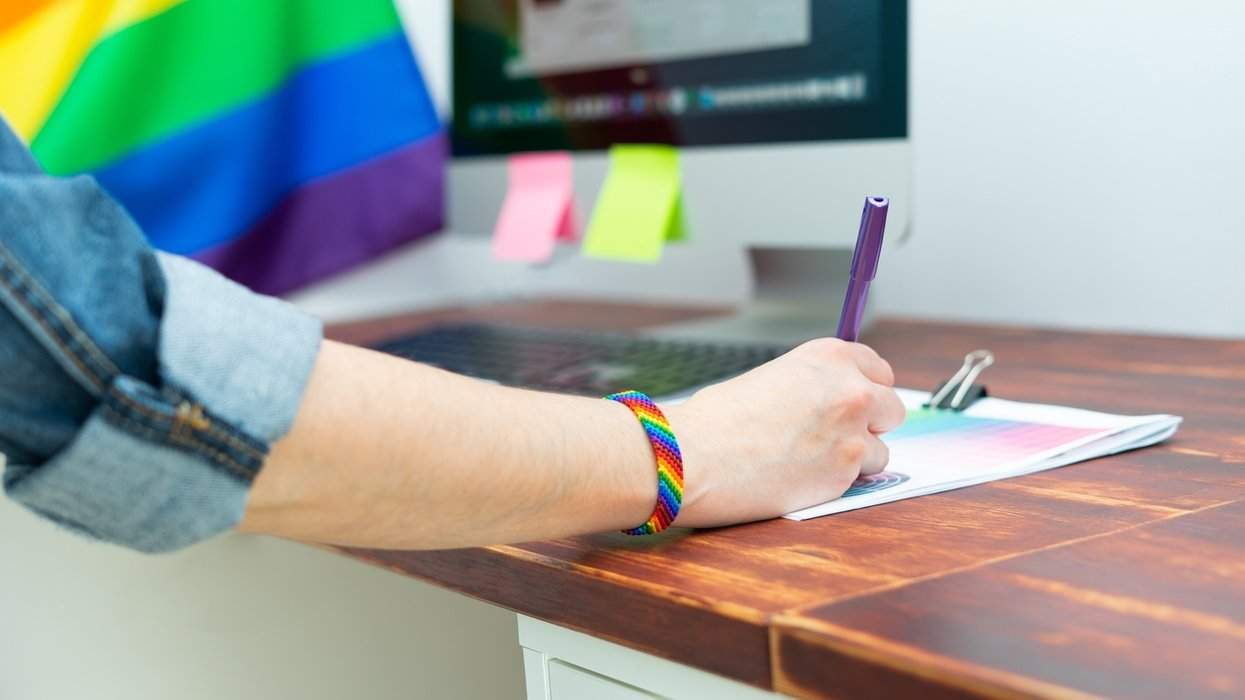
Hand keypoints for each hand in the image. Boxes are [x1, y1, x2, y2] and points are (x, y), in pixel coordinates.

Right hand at [664, 338, 905, 527]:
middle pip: (892, 408)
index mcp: (829, 357)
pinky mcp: (845, 474)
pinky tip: (802, 478)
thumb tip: (827, 405)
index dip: (864, 389)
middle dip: (869, 424)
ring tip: (809, 461)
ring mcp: (853, 433)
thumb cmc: (716, 419)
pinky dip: (838, 483)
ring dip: (854, 458)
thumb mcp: (771, 380)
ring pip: (880, 450)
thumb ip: (811, 387)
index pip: (878, 369)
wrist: (694, 456)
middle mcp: (850, 389)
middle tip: (833, 437)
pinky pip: (861, 481)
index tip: (851, 404)